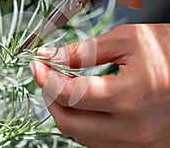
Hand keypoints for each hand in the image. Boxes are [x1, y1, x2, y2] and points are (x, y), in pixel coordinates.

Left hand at [30, 24, 169, 147]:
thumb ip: (84, 51)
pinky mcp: (140, 144)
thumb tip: (52, 56)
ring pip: (81, 136)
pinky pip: (98, 140)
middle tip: (45, 76)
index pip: (69, 94)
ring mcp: (138, 141)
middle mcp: (134, 128)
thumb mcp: (127, 40)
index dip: (46, 78)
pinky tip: (82, 103)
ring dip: (64, 111)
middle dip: (50, 98)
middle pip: (69, 123)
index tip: (37, 64)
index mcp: (131, 97)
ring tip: (62, 87)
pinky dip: (83, 122)